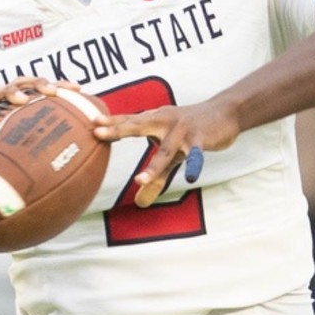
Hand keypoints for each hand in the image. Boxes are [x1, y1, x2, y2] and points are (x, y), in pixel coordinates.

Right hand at [0, 77, 81, 173]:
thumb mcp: (18, 162)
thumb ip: (38, 164)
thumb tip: (69, 184)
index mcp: (19, 110)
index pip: (42, 92)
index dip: (60, 87)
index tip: (79, 90)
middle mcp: (3, 104)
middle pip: (24, 84)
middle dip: (39, 84)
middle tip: (52, 91)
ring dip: (12, 92)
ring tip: (23, 99)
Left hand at [93, 99, 240, 207]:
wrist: (225, 112)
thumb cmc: (191, 130)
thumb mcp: (172, 151)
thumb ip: (156, 176)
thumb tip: (139, 202)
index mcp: (155, 119)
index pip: (129, 121)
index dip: (110, 122)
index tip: (89, 123)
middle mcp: (165, 122)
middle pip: (138, 126)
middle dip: (118, 129)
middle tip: (97, 132)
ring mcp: (183, 131)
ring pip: (166, 150)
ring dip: (154, 166)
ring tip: (140, 180)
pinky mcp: (200, 139)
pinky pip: (196, 154)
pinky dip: (195, 164)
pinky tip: (191, 177)